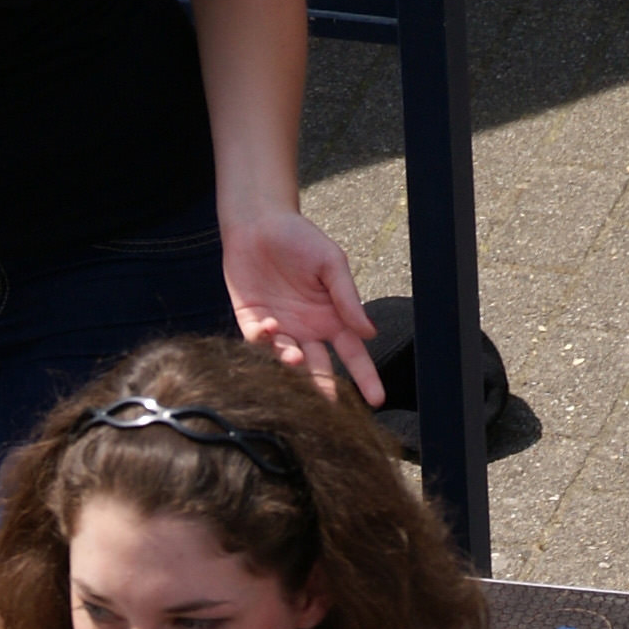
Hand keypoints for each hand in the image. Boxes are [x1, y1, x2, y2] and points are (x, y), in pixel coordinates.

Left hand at [223, 211, 384, 405]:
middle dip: (324, 386)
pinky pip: (258, 342)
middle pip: (319, 366)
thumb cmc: (300, 239)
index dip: (365, 377)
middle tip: (329, 405)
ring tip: (296, 358)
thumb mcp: (331, 263)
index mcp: (332, 318)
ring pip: (287, 359)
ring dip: (292, 363)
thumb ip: (347, 297)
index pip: (353, 354)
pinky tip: (272, 327)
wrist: (260, 223)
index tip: (377, 399)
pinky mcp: (252, 323)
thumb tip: (369, 332)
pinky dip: (264, 341)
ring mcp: (280, 329)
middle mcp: (307, 330)